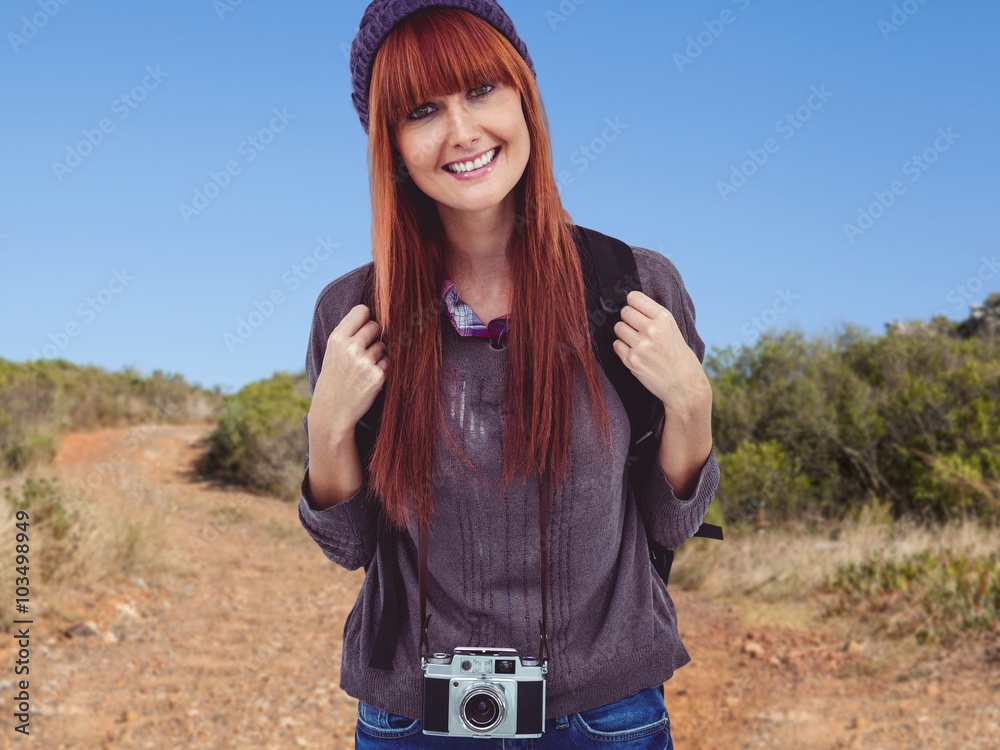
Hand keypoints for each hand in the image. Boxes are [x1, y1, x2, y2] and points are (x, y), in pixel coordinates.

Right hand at [310, 304, 387, 435]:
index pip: (362, 311)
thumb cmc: (333, 379)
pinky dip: (382, 369)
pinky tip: (368, 379)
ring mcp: (365, 362)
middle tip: (362, 352)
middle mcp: (351, 348)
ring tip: (362, 369)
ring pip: (383, 345)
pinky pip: (388, 362)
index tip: (363, 328)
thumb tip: (373, 316)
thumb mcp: (332, 352)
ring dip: (378, 355)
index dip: (365, 319)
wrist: (332, 412)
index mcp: (337, 338)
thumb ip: (349, 333)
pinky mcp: (378, 376)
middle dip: (373, 336)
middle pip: (375, 326)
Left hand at [612, 290, 710, 415]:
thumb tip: (631, 305)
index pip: (634, 297)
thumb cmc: (679, 357)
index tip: (635, 310)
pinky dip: (622, 348)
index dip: (632, 304)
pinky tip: (634, 353)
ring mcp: (641, 345)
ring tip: (636, 342)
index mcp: (664, 318)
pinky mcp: (632, 361)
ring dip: (624, 334)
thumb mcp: (673, 329)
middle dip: (628, 319)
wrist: (684, 386)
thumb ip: (654, 317)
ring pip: (618, 328)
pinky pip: (616, 345)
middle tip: (636, 329)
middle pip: (624, 312)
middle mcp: (652, 329)